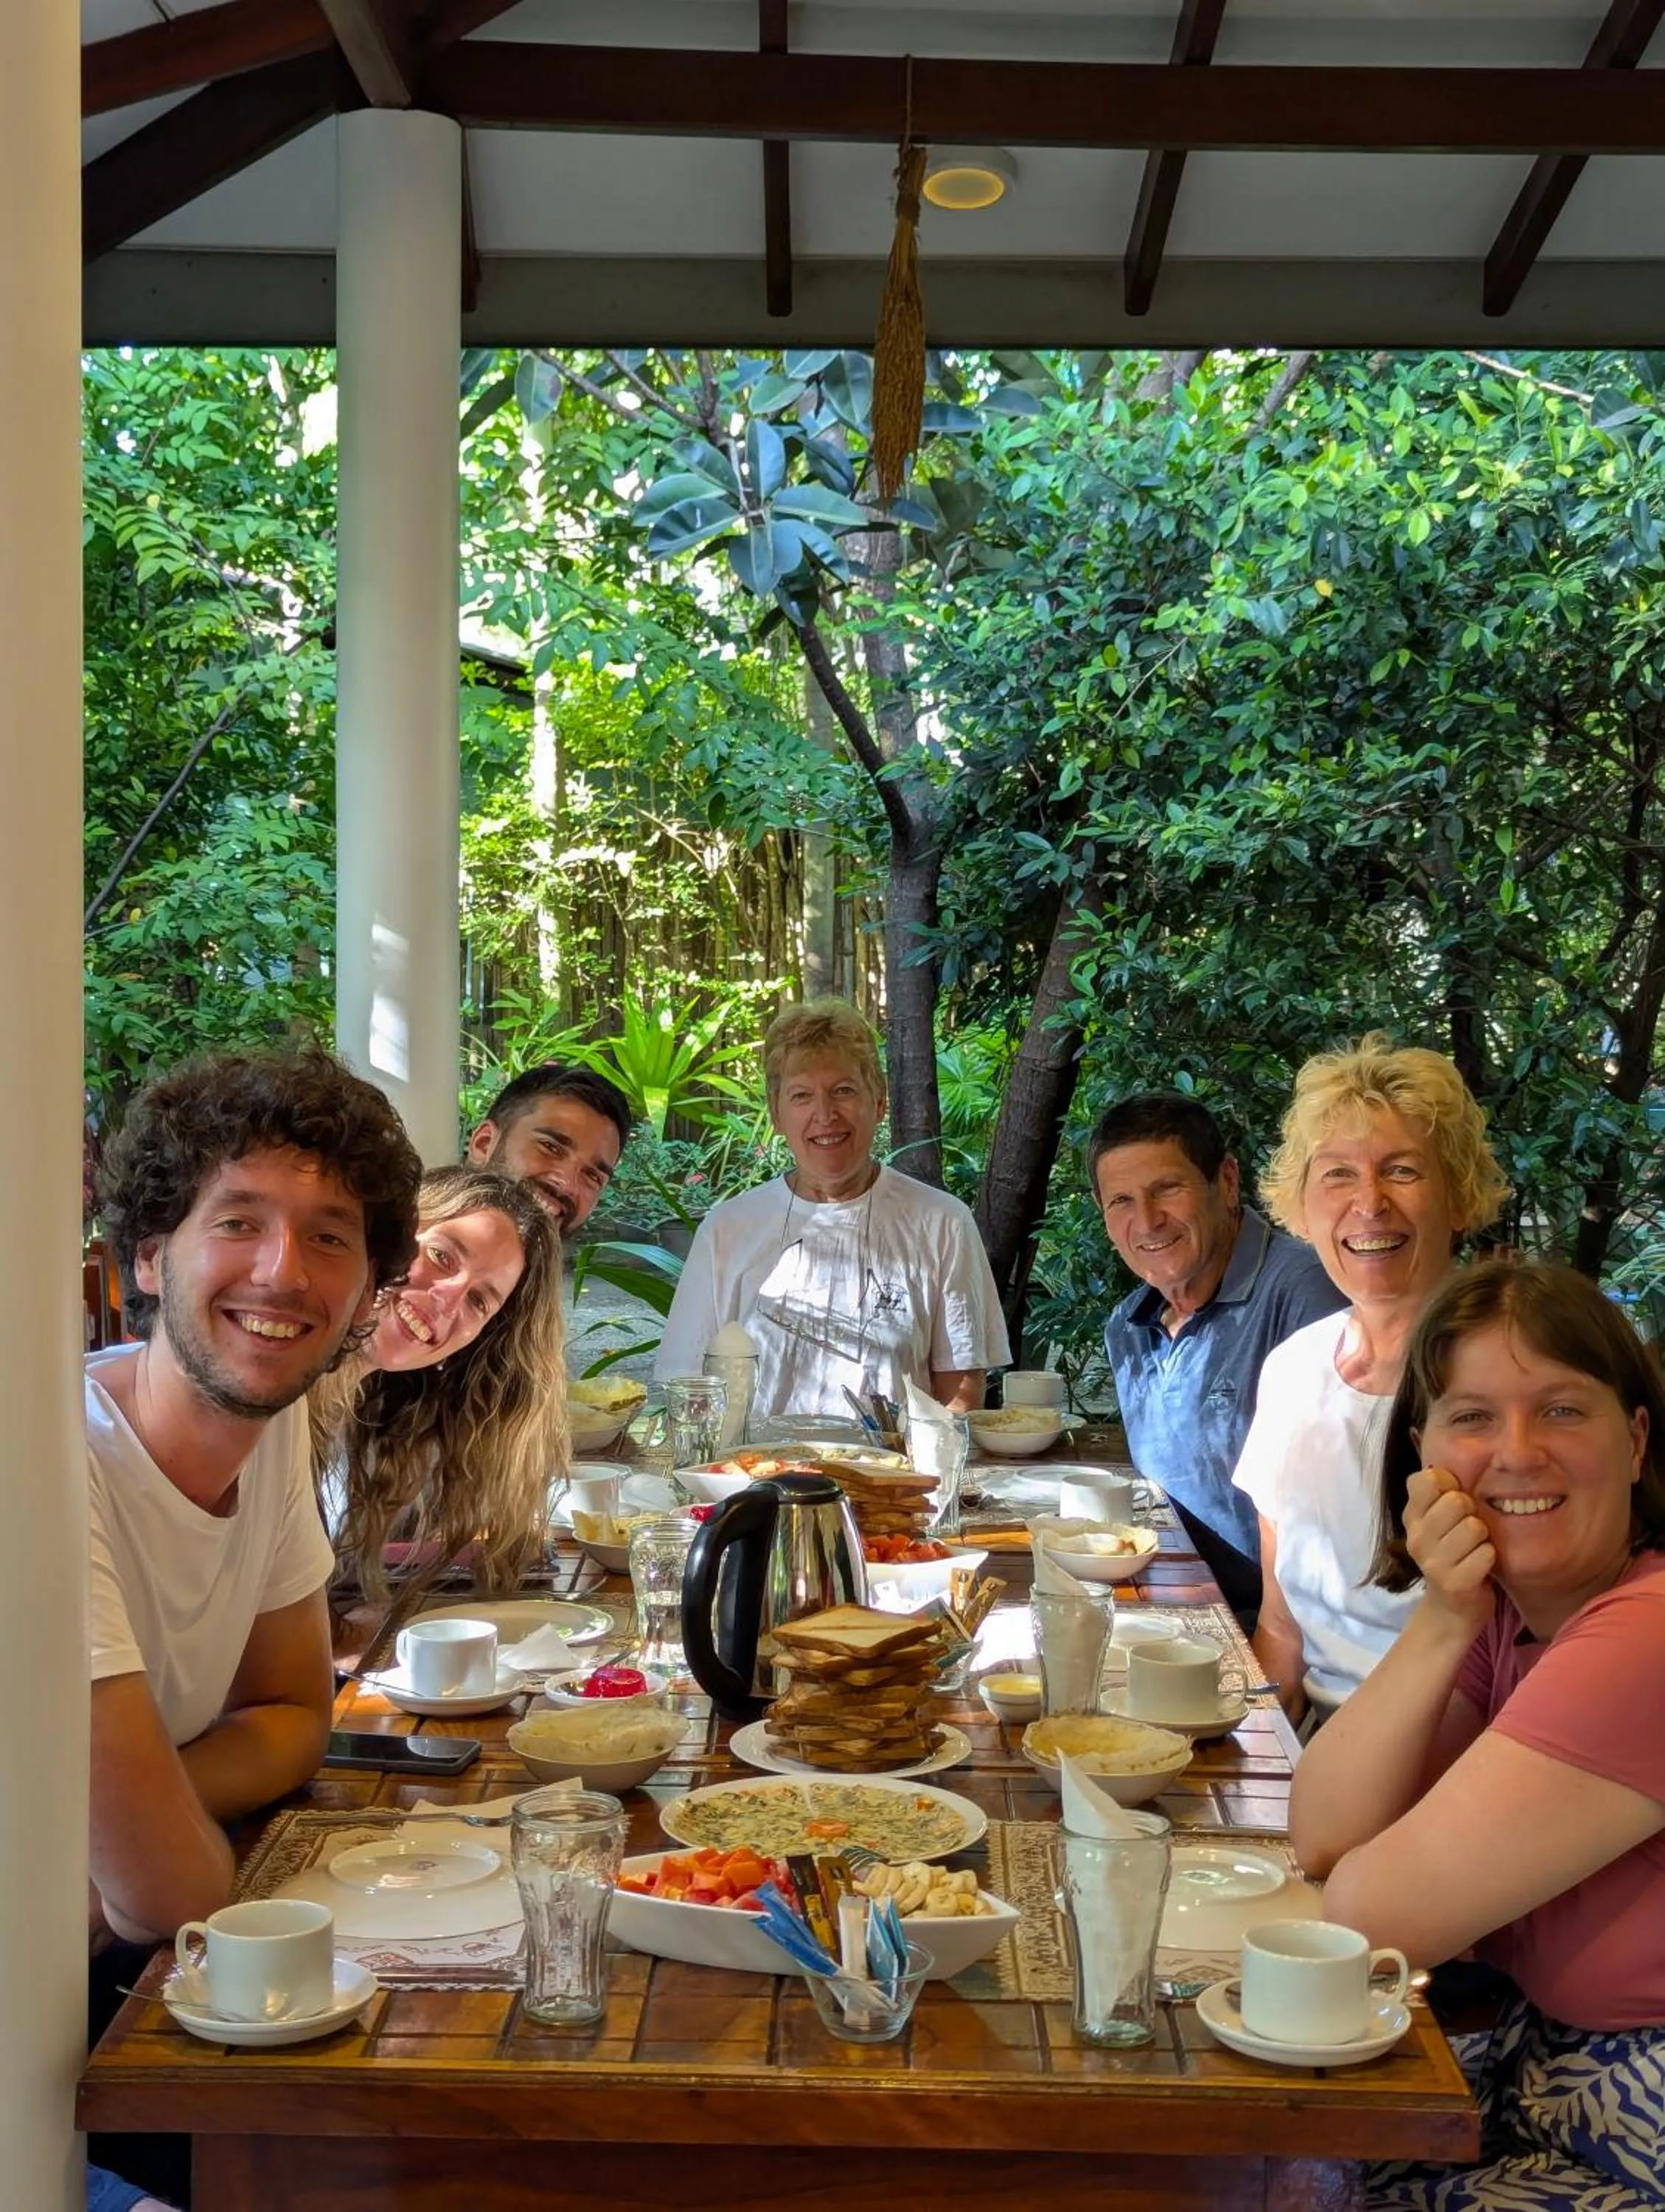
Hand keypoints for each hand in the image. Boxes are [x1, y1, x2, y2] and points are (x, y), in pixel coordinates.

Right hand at [1404, 1466, 1495, 1632]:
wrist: (1452, 1609)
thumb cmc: (1452, 1555)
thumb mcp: (1436, 1522)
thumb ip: (1437, 1493)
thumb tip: (1439, 1467)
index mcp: (1411, 1517)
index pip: (1428, 1479)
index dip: (1450, 1485)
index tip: (1452, 1504)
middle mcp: (1416, 1538)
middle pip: (1457, 1501)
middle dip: (1472, 1513)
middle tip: (1468, 1532)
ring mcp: (1433, 1562)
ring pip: (1475, 1527)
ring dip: (1484, 1538)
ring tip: (1474, 1550)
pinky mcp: (1455, 1583)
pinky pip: (1486, 1554)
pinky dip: (1490, 1559)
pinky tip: (1480, 1568)